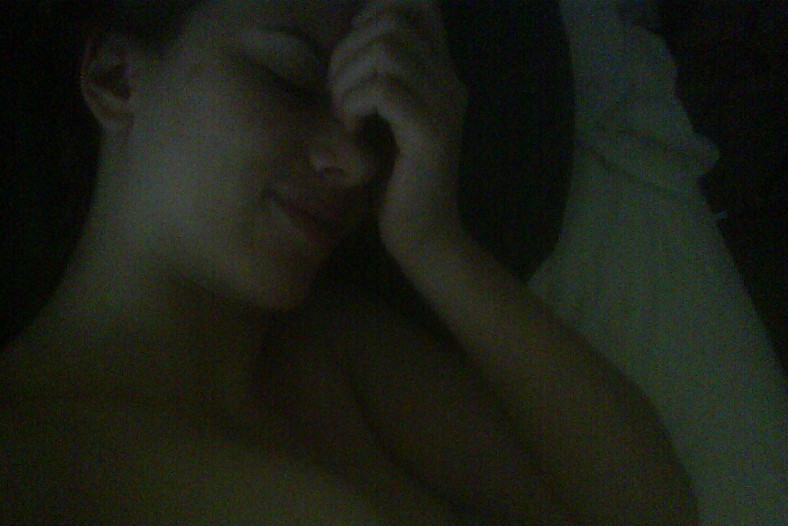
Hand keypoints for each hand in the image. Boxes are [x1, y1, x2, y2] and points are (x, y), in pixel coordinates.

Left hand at [328, 0, 468, 267]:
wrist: (424, 239)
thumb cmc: (395, 184)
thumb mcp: (383, 121)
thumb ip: (377, 79)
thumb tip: (346, 42)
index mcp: (440, 73)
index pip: (418, 2)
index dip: (373, 11)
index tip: (351, 58)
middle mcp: (449, 81)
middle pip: (392, 19)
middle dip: (348, 50)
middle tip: (338, 95)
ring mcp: (444, 106)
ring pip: (386, 50)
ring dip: (347, 78)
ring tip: (343, 114)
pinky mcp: (431, 134)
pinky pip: (384, 89)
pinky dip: (354, 104)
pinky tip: (351, 131)